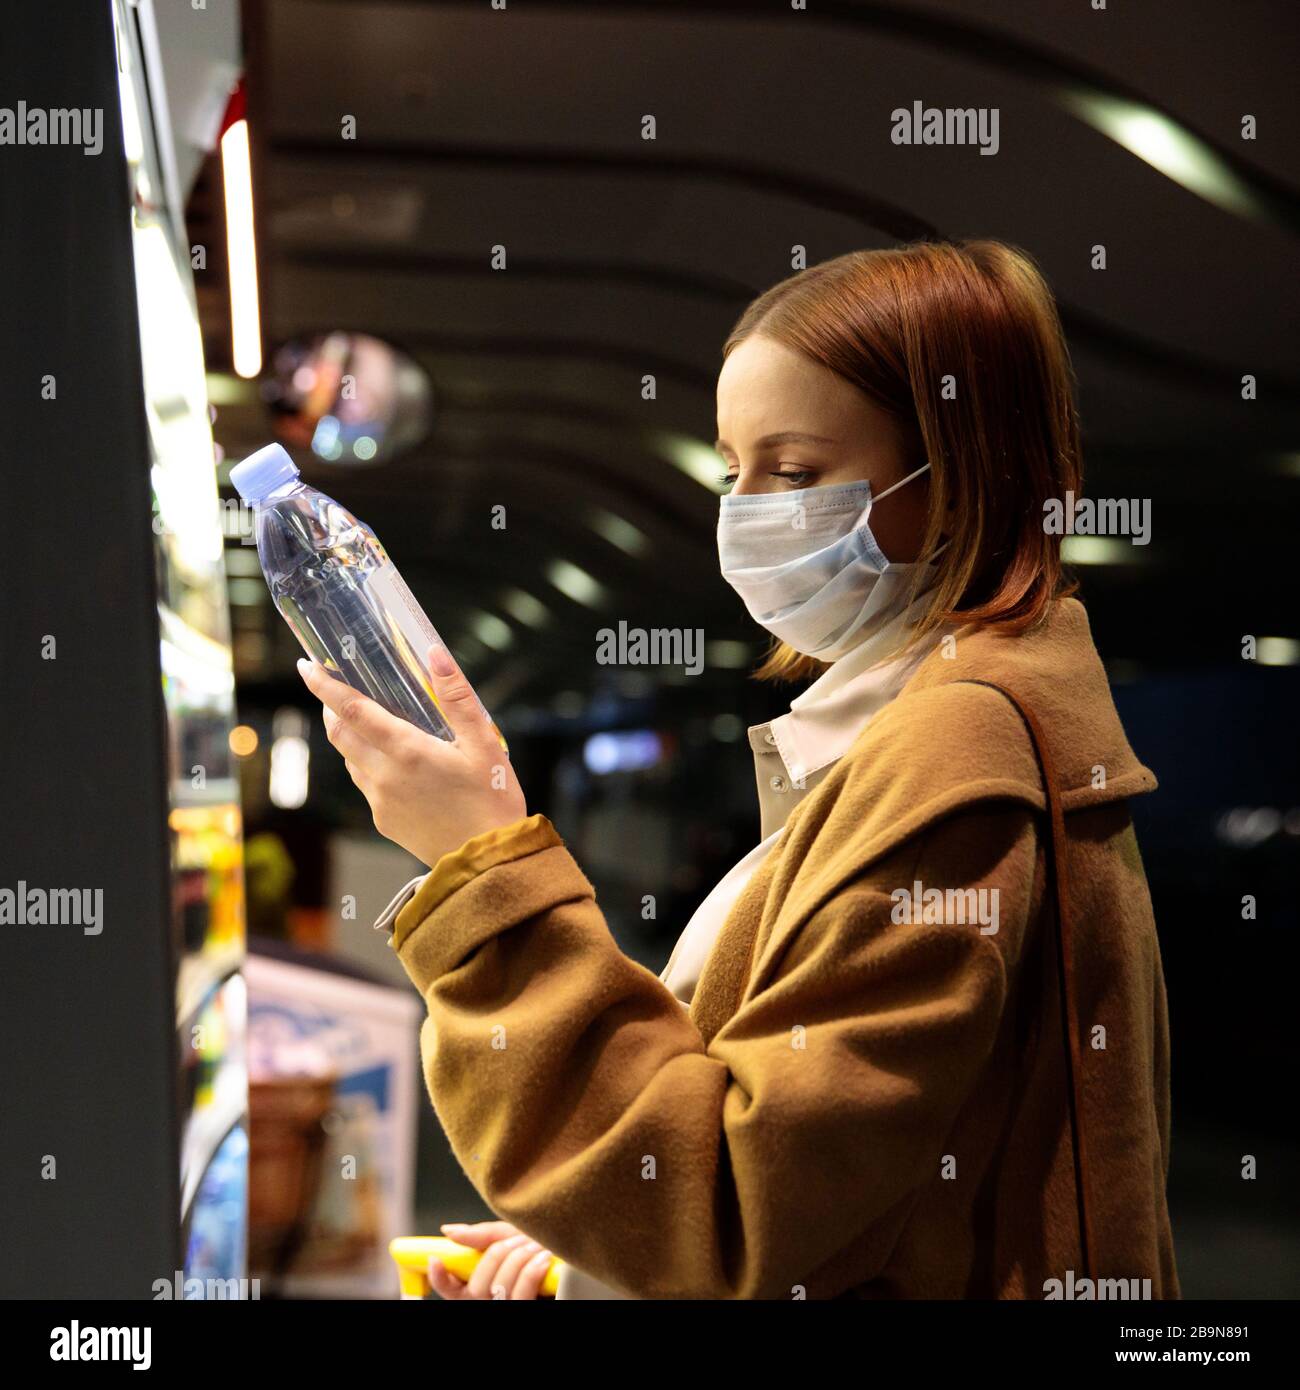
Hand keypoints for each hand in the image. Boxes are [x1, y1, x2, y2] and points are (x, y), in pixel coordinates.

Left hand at [297, 645, 526, 867]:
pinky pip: (366, 785)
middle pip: (340, 733)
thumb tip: (435, 654)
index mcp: (407, 751)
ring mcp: (380, 801)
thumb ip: (457, 697)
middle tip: (331, 687)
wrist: (488, 861)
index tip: (305, 666)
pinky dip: (368, 764)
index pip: (352, 710)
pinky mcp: (384, 821)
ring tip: (368, 723)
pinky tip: (393, 763)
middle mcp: (384, 775)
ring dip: (349, 736)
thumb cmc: (492, 799)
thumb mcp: (484, 743)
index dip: (324, 686)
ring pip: (351, 760)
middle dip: (329, 707)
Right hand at [430, 1221, 554, 1300]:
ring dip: (518, 1259)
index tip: (436, 1258)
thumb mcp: (512, 1235)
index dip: (438, 1277)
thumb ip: (483, 1235)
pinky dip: (532, 1271)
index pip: (450, 1290)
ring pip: (499, 1289)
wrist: (575, 1253)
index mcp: (484, 1284)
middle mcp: (494, 1301)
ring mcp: (511, 1307)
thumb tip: (450, 1230)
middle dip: (497, 1255)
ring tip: (537, 1246)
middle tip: (515, 1241)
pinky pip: (521, 1296)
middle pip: (477, 1286)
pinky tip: (544, 1259)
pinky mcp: (529, 1311)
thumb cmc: (543, 1245)